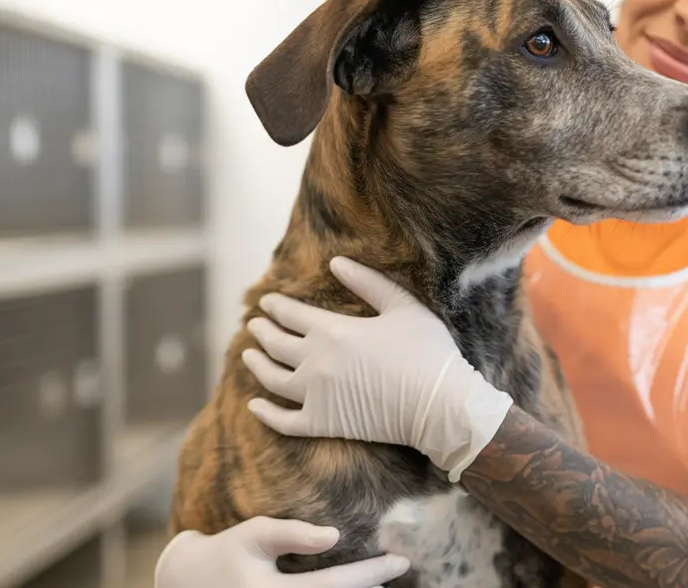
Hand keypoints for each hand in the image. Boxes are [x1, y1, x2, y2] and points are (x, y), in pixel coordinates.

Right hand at [153, 516, 409, 587]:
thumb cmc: (225, 554)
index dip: (371, 573)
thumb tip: (334, 536)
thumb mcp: (254, 535)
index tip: (399, 560)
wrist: (187, 584)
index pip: (333, 586)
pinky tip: (357, 587)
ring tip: (381, 579)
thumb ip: (292, 534)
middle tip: (399, 569)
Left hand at [242, 256, 513, 481]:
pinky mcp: (322, 424)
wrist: (439, 406)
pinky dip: (265, 414)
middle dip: (261, 331)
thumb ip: (367, 282)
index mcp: (333, 331)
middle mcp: (315, 362)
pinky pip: (283, 421)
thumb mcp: (402, 306)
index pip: (290, 314)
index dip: (275, 306)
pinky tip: (254, 406)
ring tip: (248, 356)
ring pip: (272, 379)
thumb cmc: (427, 352)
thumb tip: (336, 262)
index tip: (266, 301)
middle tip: (254, 325)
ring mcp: (315, 396)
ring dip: (256, 365)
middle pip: (275, 344)